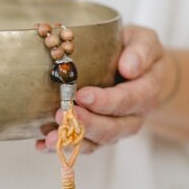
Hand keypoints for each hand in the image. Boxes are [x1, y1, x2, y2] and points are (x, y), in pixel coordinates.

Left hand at [36, 25, 172, 153]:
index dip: (104, 101)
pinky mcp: (98, 135)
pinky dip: (62, 147)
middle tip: (61, 114)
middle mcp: (132, 117)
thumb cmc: (137, 52)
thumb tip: (129, 67)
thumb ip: (141, 52)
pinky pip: (82, 145)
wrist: (143, 74)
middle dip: (85, 124)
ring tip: (50, 138)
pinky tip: (42, 145)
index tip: (82, 95)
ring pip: (97, 143)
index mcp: (146, 92)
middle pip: (112, 129)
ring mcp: (115, 129)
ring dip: (72, 141)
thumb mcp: (145, 42)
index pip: (127, 100)